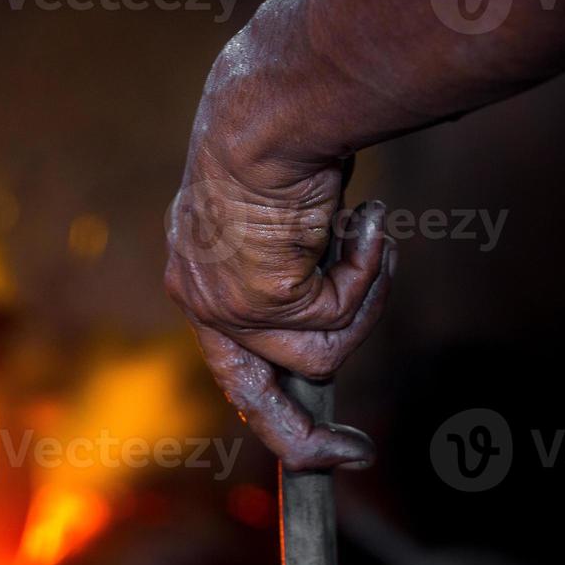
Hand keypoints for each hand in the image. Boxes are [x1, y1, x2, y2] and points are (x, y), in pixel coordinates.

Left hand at [164, 55, 396, 470]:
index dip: (270, 398)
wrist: (268, 109)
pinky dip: (369, 269)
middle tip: (352, 456)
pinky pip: (340, 317)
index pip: (227, 353)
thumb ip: (296, 261)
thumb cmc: (283, 134)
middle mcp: (197, 294)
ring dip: (366, 299)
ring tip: (369, 234)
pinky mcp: (258, 305)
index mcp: (194, 268)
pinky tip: (362, 218)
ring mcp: (224, 306)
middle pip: (251, 397)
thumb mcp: (284, 209)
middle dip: (304, 439)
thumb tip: (335, 297)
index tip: (311, 432)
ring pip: (322, 354)